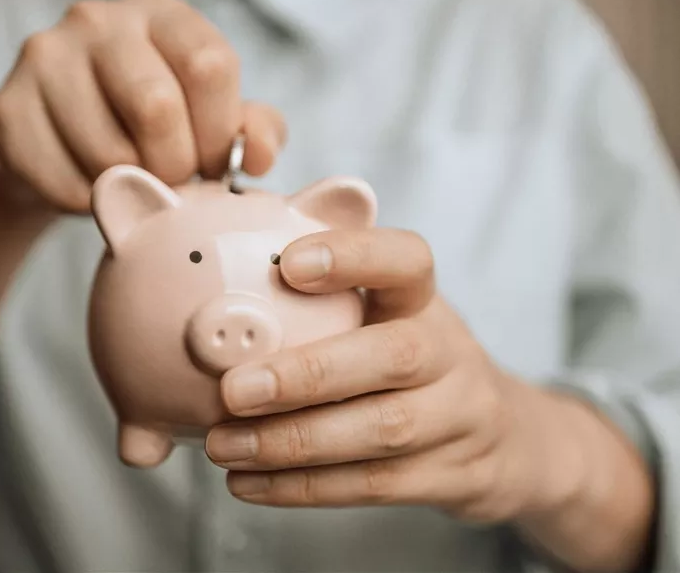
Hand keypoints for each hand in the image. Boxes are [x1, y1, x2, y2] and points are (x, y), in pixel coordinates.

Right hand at [0, 0, 284, 215]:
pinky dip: (93, 205)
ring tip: (132, 184)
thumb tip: (259, 154)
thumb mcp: (208, 119)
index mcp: (159, 14)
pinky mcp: (7, 109)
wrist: (56, 149)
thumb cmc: (144, 130)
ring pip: (110, 153)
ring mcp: (44, 58)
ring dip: (133, 190)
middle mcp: (98, 21)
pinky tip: (94, 191)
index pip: (209, 66)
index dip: (220, 133)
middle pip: (157, 107)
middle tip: (171, 181)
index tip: (212, 162)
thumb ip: (250, 129)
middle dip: (176, 166)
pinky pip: (68, 183)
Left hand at [204, 228, 652, 570]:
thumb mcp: (387, 313)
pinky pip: (373, 485)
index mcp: (424, 302)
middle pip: (396, 357)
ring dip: (291, 442)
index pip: (407, 261)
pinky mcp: (451, 477)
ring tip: (223, 446)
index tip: (288, 263)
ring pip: (382, 431)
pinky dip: (302, 487)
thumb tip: (234, 240)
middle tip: (233, 390)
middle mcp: (450, 354)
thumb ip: (327, 283)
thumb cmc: (411, 361)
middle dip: (308, 374)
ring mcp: (459, 419)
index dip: (353, 256)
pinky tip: (247, 483)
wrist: (504, 440)